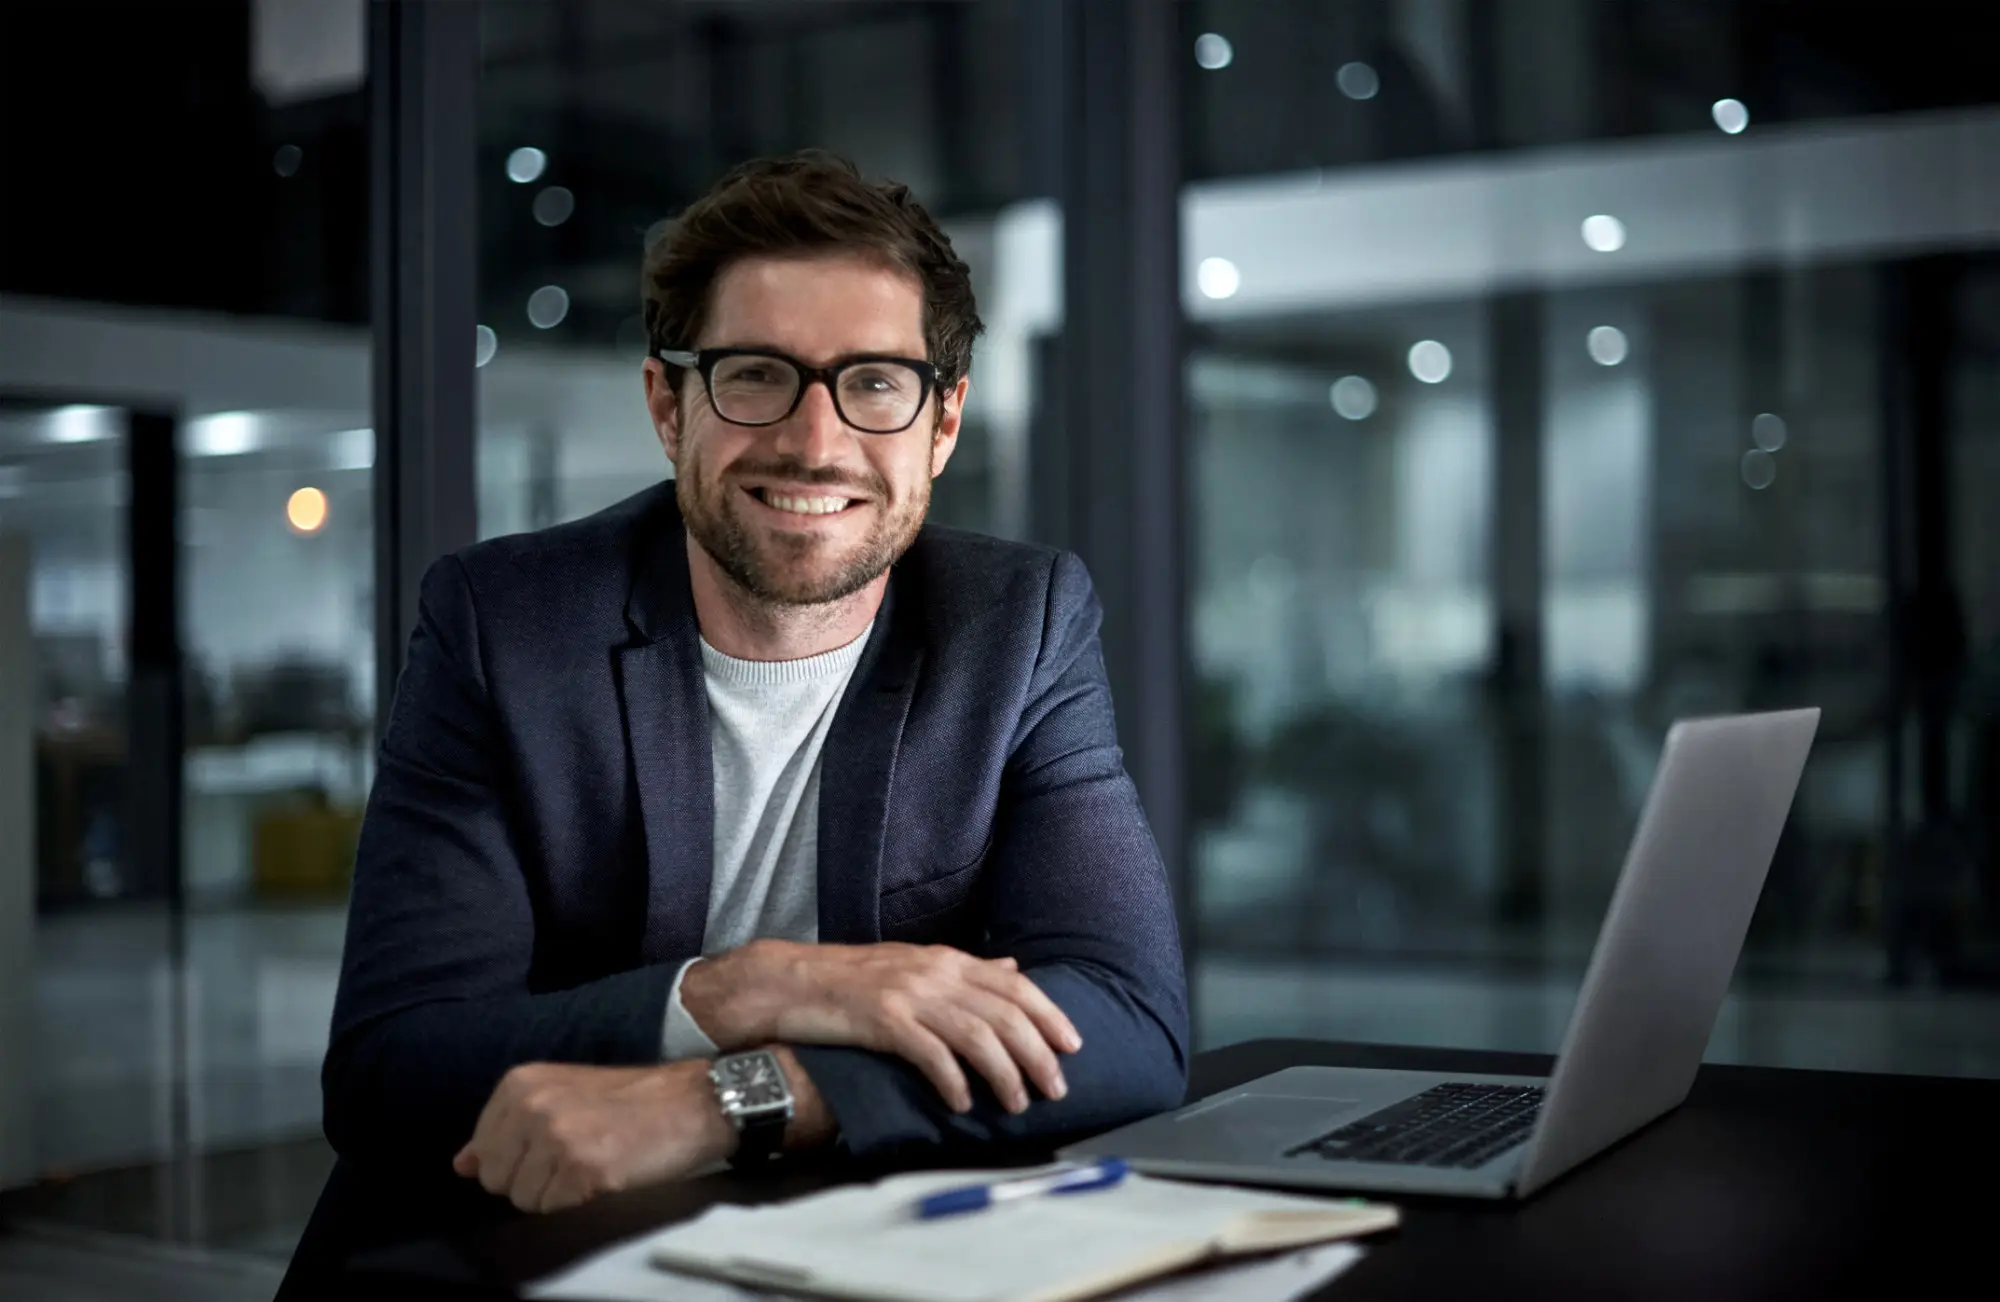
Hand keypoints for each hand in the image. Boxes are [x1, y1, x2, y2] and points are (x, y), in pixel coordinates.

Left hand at [452, 1061, 734, 1212]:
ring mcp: (557, 1137)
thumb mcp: (560, 1096)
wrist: (691, 1102)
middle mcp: (532, 1106)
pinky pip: (554, 1208)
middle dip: (531, 1179)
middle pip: (497, 1179)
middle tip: (576, 1155)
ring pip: (523, 1199)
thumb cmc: (629, 1101)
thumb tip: (463, 1164)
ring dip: (556, 1192)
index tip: (556, 1142)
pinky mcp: (583, 1169)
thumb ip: (506, 1129)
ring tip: (593, 1162)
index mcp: (521, 1083)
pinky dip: (578, 1200)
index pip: (482, 1151)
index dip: (517, 1158)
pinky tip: (606, 1173)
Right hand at [680, 941, 1080, 1114]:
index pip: (1015, 984)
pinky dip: (952, 1079)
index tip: (1072, 1045)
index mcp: (947, 959)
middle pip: (1004, 1013)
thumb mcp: (917, 964)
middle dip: (1037, 1053)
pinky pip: (929, 1052)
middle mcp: (935, 972)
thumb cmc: (854, 979)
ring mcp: (908, 995)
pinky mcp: (881, 1020)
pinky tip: (963, 1102)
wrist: (790, 981)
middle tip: (1056, 1088)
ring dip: (1004, 1073)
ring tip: (1018, 1103)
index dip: (1048, 1014)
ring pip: (975, 1034)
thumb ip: (968, 971)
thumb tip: (1014, 969)